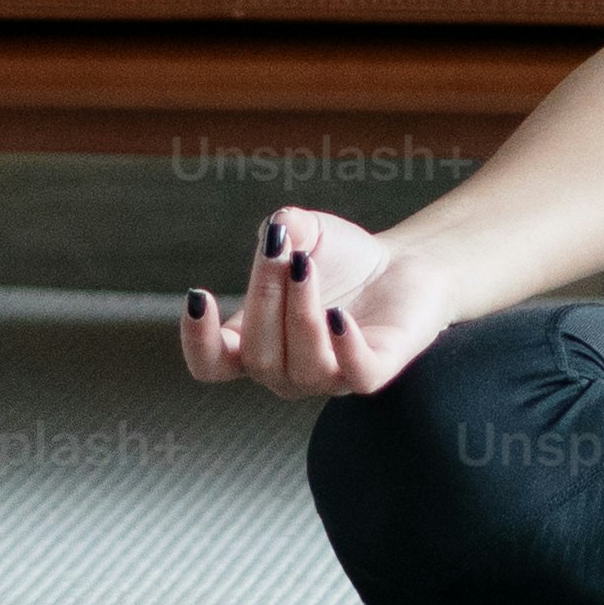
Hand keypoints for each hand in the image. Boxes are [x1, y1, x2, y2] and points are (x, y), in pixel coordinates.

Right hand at [178, 206, 446, 400]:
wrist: (405, 265)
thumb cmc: (343, 259)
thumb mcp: (306, 232)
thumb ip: (284, 226)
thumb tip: (278, 229)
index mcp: (255, 344)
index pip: (211, 364)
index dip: (198, 341)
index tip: (198, 296)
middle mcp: (287, 370)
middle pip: (258, 355)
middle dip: (263, 297)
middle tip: (277, 250)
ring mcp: (330, 378)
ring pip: (302, 366)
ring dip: (299, 313)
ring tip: (305, 265)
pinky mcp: (375, 371)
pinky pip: (356, 374)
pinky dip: (345, 346)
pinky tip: (339, 314)